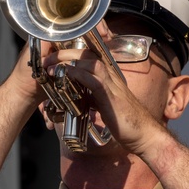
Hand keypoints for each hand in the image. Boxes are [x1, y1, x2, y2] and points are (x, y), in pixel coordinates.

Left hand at [48, 21, 185, 158]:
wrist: (142, 135)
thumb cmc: (125, 123)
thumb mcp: (103, 105)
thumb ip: (92, 97)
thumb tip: (78, 96)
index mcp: (108, 77)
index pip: (88, 56)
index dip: (71, 54)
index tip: (54, 58)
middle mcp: (111, 75)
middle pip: (86, 53)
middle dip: (64, 53)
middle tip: (47, 60)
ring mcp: (112, 83)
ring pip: (88, 61)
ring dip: (67, 60)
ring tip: (51, 66)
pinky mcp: (111, 95)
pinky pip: (93, 78)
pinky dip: (77, 74)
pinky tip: (65, 74)